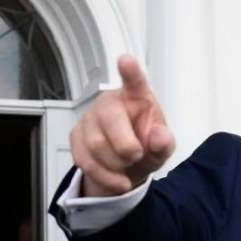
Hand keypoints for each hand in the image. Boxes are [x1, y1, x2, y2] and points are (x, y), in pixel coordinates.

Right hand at [70, 55, 174, 196]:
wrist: (128, 168)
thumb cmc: (147, 147)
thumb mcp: (162, 148)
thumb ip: (164, 143)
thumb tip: (160, 137)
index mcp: (137, 98)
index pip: (134, 82)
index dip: (130, 72)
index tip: (126, 61)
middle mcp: (111, 103)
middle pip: (109, 118)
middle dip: (124, 145)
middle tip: (136, 156)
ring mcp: (90, 118)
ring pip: (95, 143)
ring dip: (115, 164)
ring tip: (127, 167)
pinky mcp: (76, 136)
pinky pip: (85, 159)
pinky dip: (105, 175)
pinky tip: (117, 178)